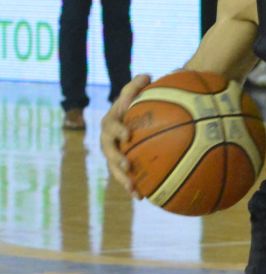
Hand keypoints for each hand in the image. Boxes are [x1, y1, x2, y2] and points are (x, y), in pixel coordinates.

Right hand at [101, 74, 150, 193]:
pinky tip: (143, 198)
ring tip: (134, 189)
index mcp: (111, 122)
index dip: (118, 130)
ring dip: (123, 180)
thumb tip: (148, 75)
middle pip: (109, 152)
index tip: (128, 135)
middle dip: (116, 160)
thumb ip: (137, 86)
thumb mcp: (134, 93)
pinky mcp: (121, 166)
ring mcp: (113, 155)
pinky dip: (133, 187)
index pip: (111, 125)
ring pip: (114, 169)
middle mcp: (108, 140)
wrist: (130, 119)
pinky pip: (125, 178)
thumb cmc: (134, 104)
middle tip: (127, 165)